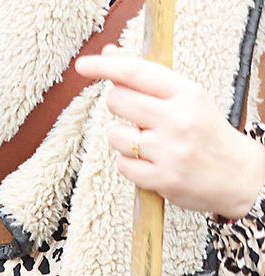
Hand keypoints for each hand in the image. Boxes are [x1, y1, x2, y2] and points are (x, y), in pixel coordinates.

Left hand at [76, 45, 264, 218]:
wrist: (236, 173)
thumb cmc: (203, 131)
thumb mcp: (185, 98)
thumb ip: (147, 78)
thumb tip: (109, 53)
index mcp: (187, 93)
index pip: (137, 72)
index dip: (105, 66)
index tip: (84, 64)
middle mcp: (178, 119)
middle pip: (118, 101)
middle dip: (118, 106)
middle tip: (137, 114)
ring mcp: (169, 150)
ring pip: (115, 135)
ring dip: (123, 139)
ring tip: (148, 143)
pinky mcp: (161, 178)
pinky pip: (121, 165)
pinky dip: (129, 163)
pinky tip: (150, 162)